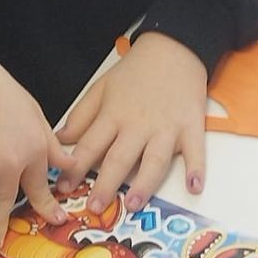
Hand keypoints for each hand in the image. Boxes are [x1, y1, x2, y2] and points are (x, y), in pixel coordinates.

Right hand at [0, 34, 71, 257]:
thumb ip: (52, 145)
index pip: (41, 189)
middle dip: (0, 231)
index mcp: (34, 152)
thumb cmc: (0, 89)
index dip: (47, 208)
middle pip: (5, 204)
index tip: (55, 222)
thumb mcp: (37, 114)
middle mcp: (10, 162)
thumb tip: (71, 165)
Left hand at [60, 31, 208, 213]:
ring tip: (133, 204)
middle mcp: (138, 125)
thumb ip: (82, 116)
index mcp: (114, 115)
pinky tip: (194, 187)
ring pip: (153, 160)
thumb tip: (61, 139)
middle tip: (95, 208)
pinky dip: (196, 169)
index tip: (63, 188)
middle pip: (119, 158)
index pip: (90, 146)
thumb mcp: (101, 88)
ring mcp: (166, 128)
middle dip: (105, 184)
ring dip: (143, 183)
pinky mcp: (191, 128)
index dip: (74, 168)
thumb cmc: (136, 72)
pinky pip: (195, 152)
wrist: (173, 50)